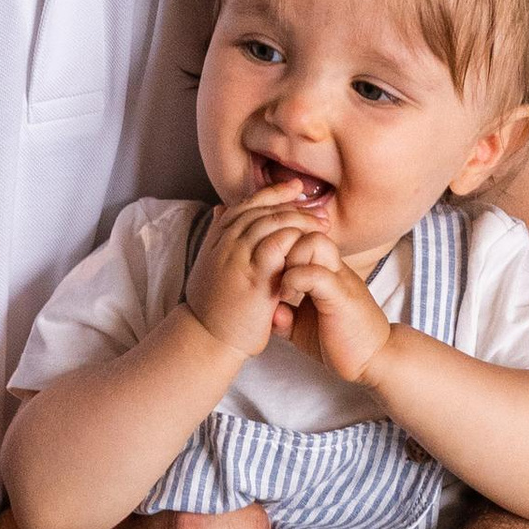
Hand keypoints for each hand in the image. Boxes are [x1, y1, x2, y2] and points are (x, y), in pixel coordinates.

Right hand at [182, 191, 314, 360]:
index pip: (246, 204)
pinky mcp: (252, 277)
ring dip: (300, 220)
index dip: (273, 193)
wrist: (207, 340)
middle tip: (319, 210)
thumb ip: (218, 238)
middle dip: (293, 205)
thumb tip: (219, 209)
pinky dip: (293, 239)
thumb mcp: (210, 264)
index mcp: (216, 240)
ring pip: (270, 222)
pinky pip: (275, 245)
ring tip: (321, 226)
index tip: (295, 188)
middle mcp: (224, 243)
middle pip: (261, 209)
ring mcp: (236, 258)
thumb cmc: (213, 309)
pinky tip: (309, 243)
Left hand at [275, 229, 391, 386]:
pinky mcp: (341, 297)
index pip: (303, 234)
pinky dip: (294, 279)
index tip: (266, 264)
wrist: (376, 360)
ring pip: (314, 241)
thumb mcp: (303, 328)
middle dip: (284, 242)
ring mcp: (340, 279)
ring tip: (279, 282)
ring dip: (290, 257)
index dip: (281, 241)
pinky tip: (285, 296)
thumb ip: (284, 317)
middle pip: (308, 228)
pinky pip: (316, 274)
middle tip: (271, 268)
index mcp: (325, 270)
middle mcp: (334, 268)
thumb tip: (267, 311)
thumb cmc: (341, 343)